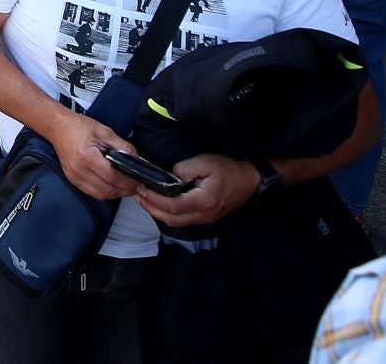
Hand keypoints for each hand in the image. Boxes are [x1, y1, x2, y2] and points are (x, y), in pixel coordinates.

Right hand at [43, 112, 141, 200]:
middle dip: (125, 191)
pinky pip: (92, 193)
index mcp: (87, 156)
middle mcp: (79, 170)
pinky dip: (104, 193)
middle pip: (107, 190)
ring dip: (115, 194)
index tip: (139, 183)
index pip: (112, 177)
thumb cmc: (78, 127)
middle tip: (136, 187)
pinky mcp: (72, 179)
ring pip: (100, 195)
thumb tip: (137, 159)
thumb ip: (122, 146)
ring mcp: (74, 176)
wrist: (57, 127)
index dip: (128, 183)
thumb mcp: (104, 131)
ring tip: (126, 188)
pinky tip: (112, 186)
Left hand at [135, 154, 259, 228]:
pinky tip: (159, 203)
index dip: (154, 199)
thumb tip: (169, 177)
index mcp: (203, 202)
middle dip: (151, 209)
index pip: (172, 206)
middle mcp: (203, 215)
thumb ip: (184, 169)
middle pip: (172, 219)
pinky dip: (167, 213)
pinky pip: (182, 220)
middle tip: (136, 196)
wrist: (249, 179)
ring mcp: (205, 219)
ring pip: (176, 222)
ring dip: (158, 213)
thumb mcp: (204, 162)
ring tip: (143, 199)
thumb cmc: (227, 168)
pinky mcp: (205, 217)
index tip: (141, 189)